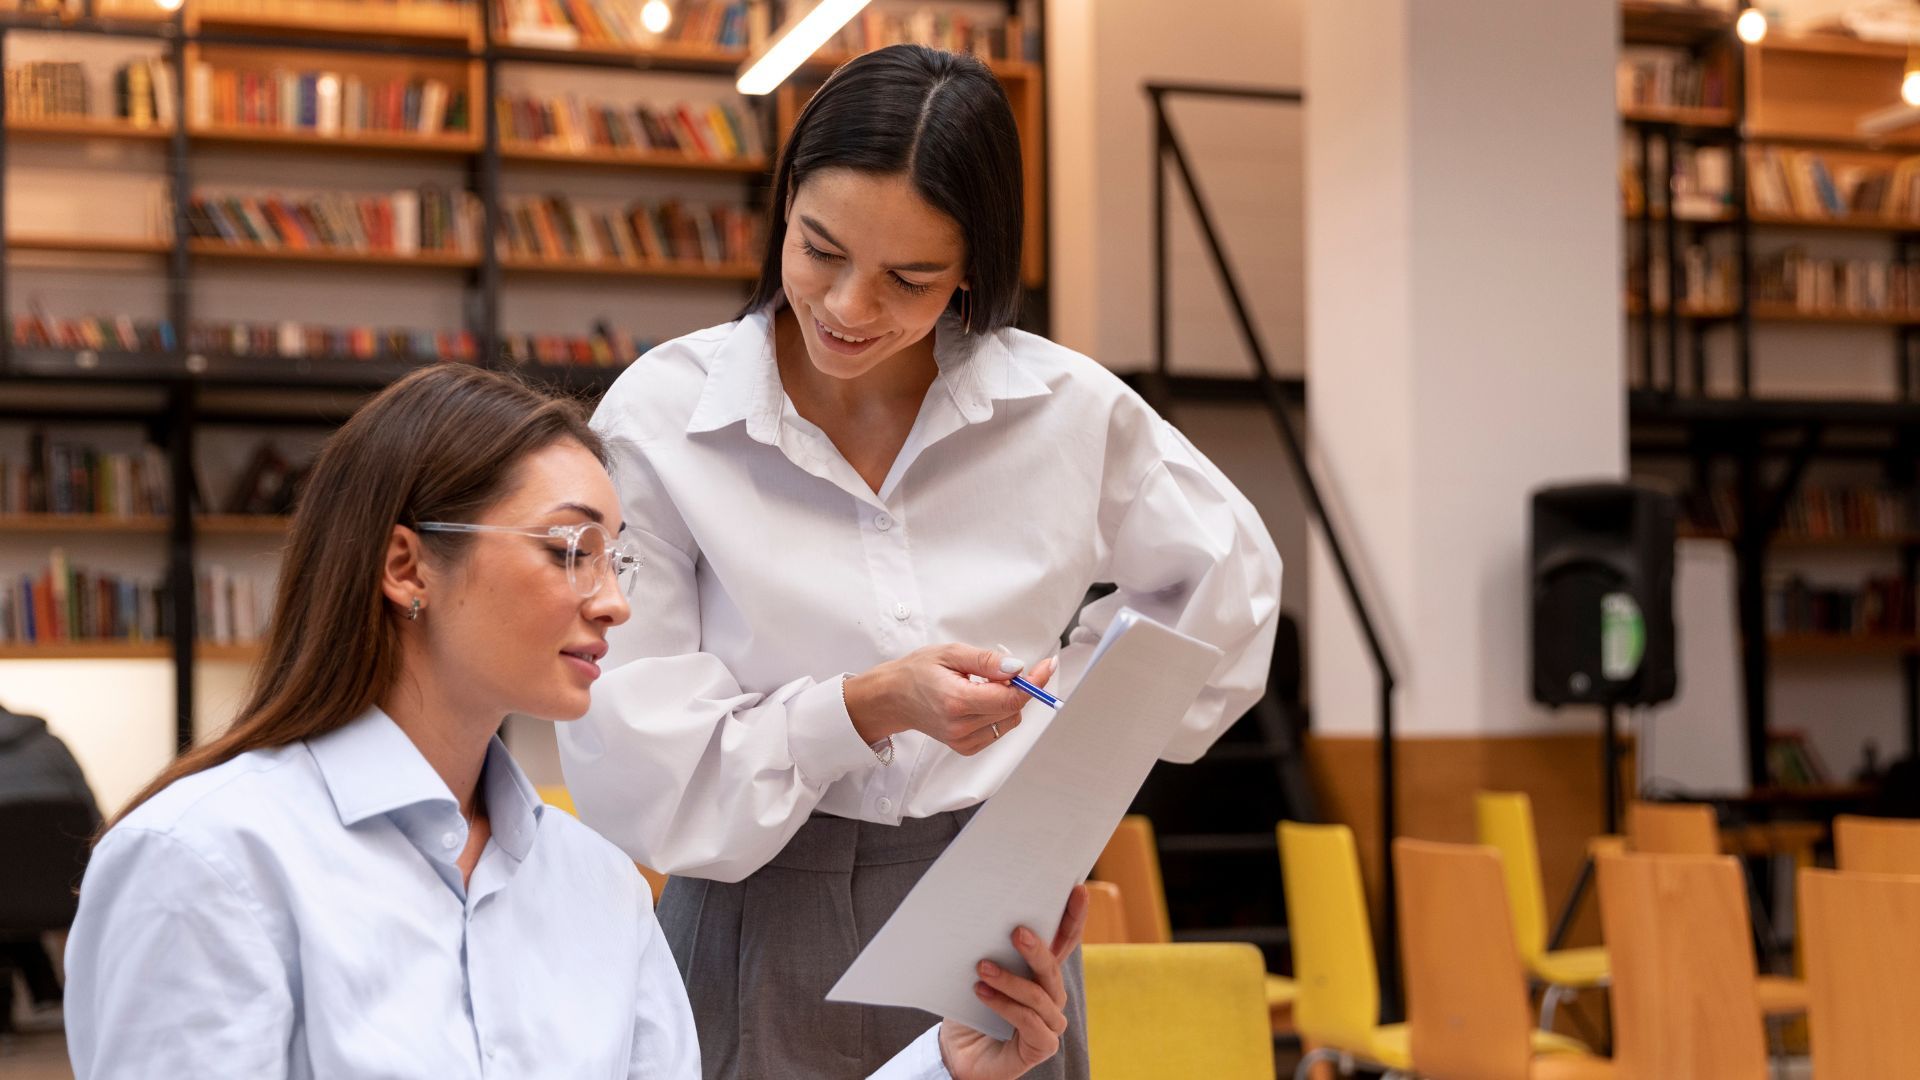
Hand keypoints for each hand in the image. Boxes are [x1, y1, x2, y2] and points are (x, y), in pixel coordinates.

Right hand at [844, 645, 1056, 754]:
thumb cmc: (917, 672)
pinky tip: (979, 701)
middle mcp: (961, 726)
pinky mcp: (965, 747)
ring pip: (1009, 720)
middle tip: (1004, 670)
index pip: (1010, 698)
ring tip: (982, 686)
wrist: (892, 697)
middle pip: (1013, 709)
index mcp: (957, 701)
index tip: (1047, 666)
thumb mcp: (950, 653)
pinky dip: (998, 714)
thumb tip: (1017, 668)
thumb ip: (986, 661)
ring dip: (1007, 701)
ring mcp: (963, 740)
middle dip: (1019, 687)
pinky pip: (998, 730)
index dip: (1033, 682)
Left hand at [937, 884, 1089, 1079]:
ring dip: (1010, 979)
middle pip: (1052, 968)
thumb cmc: (971, 1012)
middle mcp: (1051, 997)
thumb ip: (991, 952)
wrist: (958, 1055)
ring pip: (1039, 995)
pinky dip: (1005, 1005)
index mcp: (1041, 974)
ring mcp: (1050, 1023)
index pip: (1064, 942)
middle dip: (1037, 948)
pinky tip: (982, 994)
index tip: (1077, 890)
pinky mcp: (1042, 1045)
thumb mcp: (981, 975)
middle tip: (1016, 931)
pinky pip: (1029, 1021)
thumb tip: (983, 918)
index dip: (1073, 918)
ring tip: (982, 967)